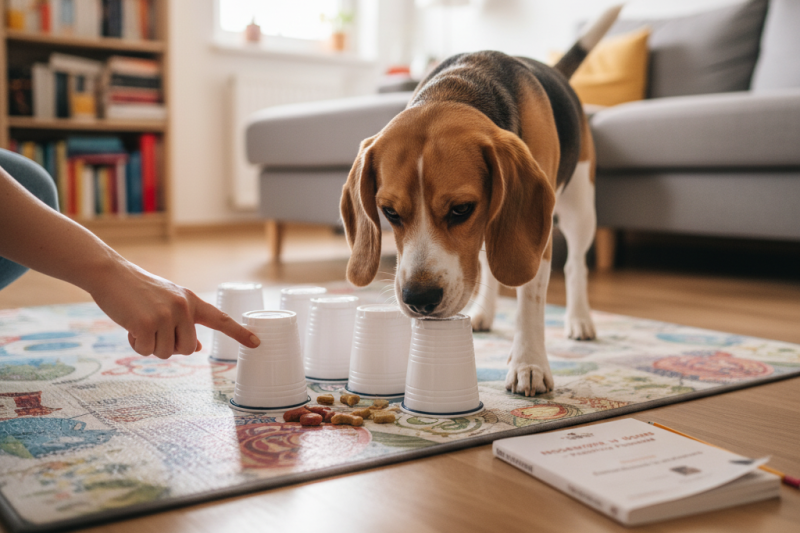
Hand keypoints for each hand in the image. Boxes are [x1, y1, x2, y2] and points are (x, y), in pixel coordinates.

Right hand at [90, 260, 259, 358]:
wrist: (110, 274)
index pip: (220, 319)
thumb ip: (184, 323)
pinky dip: (136, 345)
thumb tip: (195, 348)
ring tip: (140, 324)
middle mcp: (183, 307)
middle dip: (168, 347)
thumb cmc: (139, 292)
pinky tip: (130, 326)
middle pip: (186, 349)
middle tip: (153, 329)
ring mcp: (166, 315)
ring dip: (150, 346)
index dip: (239, 333)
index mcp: (191, 301)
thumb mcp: (167, 304)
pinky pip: (146, 351)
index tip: (257, 343)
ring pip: (166, 353)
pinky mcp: (146, 323)